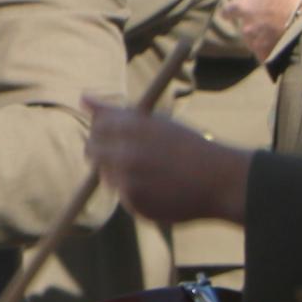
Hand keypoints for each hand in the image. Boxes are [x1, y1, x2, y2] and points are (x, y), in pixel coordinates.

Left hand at [89, 103, 252, 225]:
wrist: (219, 181)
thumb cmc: (189, 147)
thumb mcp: (155, 122)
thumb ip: (116, 112)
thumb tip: (83, 97)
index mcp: (132, 126)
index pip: (98, 126)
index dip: (105, 132)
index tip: (117, 137)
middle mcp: (125, 153)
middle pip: (92, 151)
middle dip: (102, 153)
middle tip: (127, 157)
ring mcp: (128, 180)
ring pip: (107, 177)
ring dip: (121, 175)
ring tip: (154, 174)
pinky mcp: (133, 203)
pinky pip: (124, 198)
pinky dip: (136, 196)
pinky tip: (160, 190)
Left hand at [221, 0, 301, 63]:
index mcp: (245, 9)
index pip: (229, 10)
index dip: (229, 11)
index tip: (228, 13)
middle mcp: (248, 29)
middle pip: (245, 28)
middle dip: (253, 25)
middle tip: (267, 20)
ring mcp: (259, 45)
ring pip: (256, 42)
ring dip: (263, 38)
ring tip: (277, 33)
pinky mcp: (272, 57)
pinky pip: (269, 54)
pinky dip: (274, 50)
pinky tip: (284, 46)